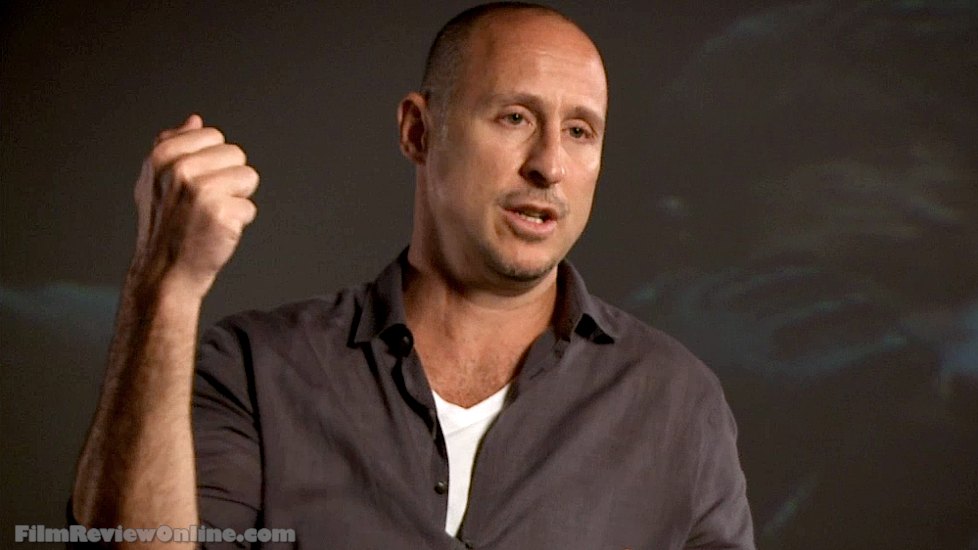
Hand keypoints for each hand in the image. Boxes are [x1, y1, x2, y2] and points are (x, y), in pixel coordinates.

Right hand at [131, 114, 258, 298]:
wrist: (164, 272)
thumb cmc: (163, 226)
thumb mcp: (154, 180)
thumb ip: (173, 145)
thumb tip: (195, 120)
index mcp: (163, 155)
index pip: (214, 136)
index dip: (212, 162)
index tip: (194, 184)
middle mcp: (180, 170)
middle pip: (236, 154)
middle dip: (228, 178)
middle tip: (205, 204)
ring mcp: (202, 191)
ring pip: (248, 177)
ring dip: (237, 199)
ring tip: (211, 216)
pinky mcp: (222, 214)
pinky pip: (250, 207)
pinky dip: (238, 223)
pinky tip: (216, 233)